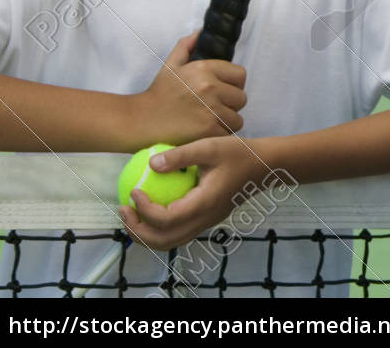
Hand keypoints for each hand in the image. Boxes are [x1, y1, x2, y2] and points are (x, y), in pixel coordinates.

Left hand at [117, 135, 265, 250]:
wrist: (266, 165)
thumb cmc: (239, 153)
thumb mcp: (209, 146)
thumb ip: (180, 156)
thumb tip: (150, 164)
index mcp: (205, 203)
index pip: (167, 219)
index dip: (144, 210)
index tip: (134, 190)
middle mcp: (205, 219)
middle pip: (164, 241)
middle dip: (137, 231)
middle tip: (123, 209)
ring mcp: (207, 222)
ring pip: (170, 242)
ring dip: (146, 233)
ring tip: (132, 213)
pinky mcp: (207, 219)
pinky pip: (178, 233)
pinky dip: (159, 228)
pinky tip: (152, 207)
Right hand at [126, 34, 247, 144]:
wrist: (140, 121)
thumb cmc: (158, 94)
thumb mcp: (171, 66)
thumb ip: (186, 46)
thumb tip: (199, 32)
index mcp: (204, 69)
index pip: (240, 75)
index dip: (233, 84)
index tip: (222, 91)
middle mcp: (210, 87)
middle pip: (241, 97)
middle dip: (230, 104)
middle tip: (213, 107)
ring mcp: (211, 109)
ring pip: (237, 117)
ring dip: (226, 121)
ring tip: (208, 120)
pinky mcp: (208, 130)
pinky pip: (227, 132)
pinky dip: (219, 133)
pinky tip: (204, 131)